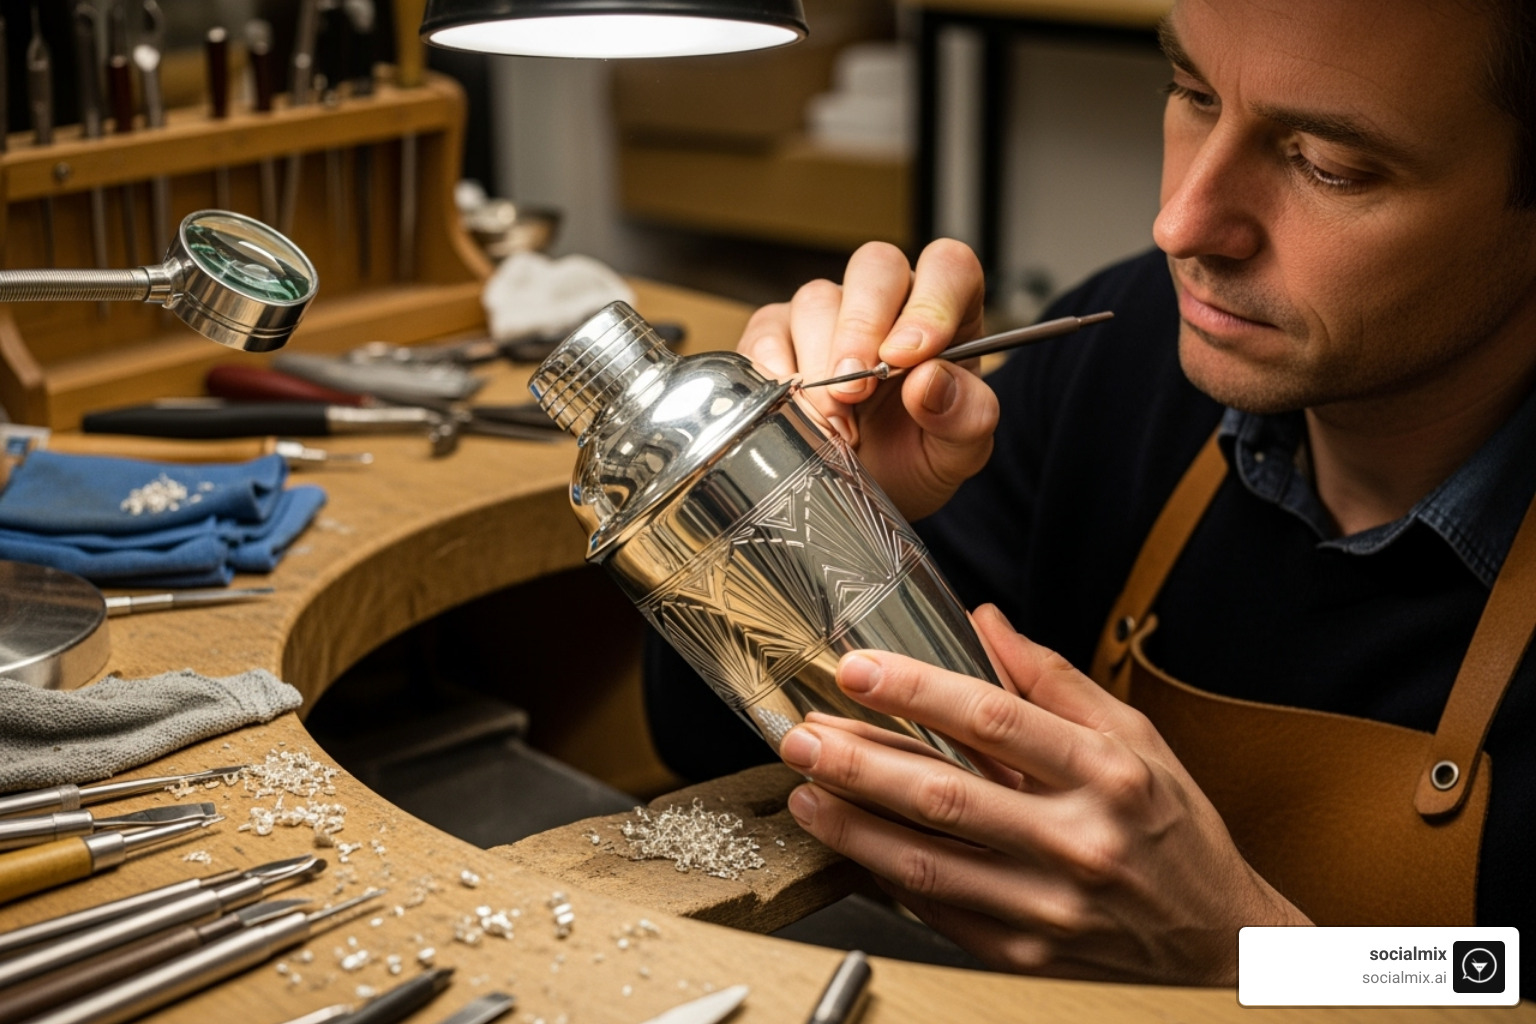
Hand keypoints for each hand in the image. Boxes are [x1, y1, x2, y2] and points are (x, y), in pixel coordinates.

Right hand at [740, 239, 997, 519]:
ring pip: (817, 300)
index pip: (948, 267)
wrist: (864, 495)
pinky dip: (776, 374)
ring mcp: (829, 313)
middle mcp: (888, 301)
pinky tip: (795, 413)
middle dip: (862, 328)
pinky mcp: (778, 335)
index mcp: (946, 314)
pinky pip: (767, 332)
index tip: (911, 356)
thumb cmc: (917, 457)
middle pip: (874, 267)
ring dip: (820, 365)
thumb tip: (930, 381)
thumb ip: (965, 415)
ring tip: (834, 424)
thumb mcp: (959, 451)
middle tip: (856, 390)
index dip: (931, 301)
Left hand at [776, 604, 1311, 983]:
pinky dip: (886, 877)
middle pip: (945, 795)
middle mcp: (1078, 839)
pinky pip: (938, 911)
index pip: (993, 719)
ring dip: (853, 824)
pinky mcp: (1024, 954)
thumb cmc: (1172, 830)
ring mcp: (1049, 906)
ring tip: (805, 793)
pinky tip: (852, 846)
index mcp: (1106, 772)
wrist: (1216, 942)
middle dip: (858, 761)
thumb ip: (1054, 680)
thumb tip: (985, 622)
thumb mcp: (1135, 738)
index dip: (916, 689)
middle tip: (802, 735)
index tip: (858, 670)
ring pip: (926, 862)